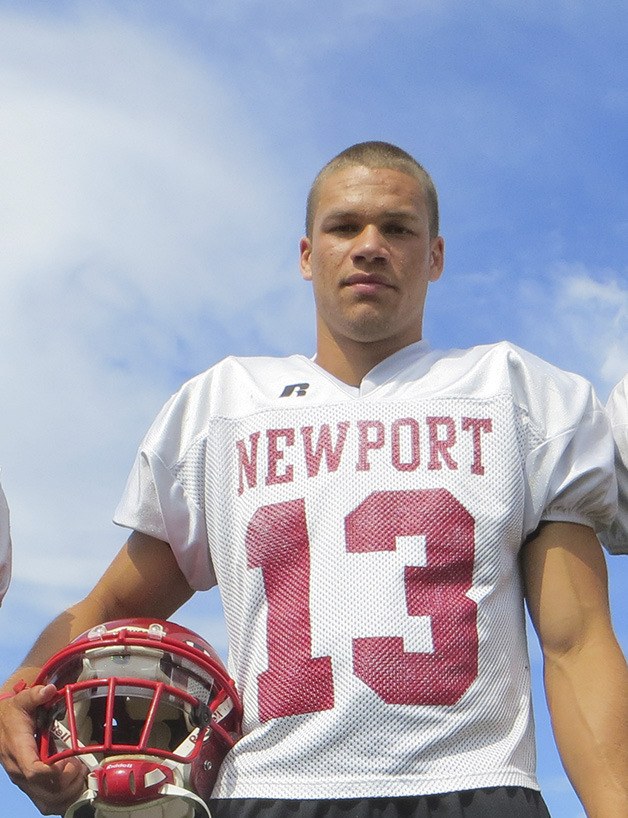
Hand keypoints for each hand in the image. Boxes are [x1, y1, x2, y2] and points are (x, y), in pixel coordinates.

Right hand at [0, 683, 86, 814]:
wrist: (0, 725)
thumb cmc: (14, 714)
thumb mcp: (22, 700)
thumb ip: (35, 695)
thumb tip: (48, 690)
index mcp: (19, 751)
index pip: (34, 771)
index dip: (56, 772)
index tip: (71, 761)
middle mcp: (20, 772)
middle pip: (45, 792)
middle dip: (69, 782)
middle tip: (82, 765)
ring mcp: (25, 782)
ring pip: (47, 802)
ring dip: (69, 793)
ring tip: (80, 773)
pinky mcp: (30, 786)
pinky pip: (47, 803)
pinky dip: (64, 799)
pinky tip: (74, 783)